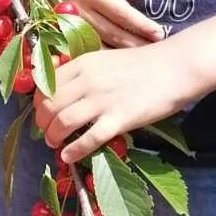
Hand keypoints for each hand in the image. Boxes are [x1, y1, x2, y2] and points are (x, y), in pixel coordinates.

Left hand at [34, 44, 194, 163]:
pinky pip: (88, 138)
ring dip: (53, 136)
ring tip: (55, 144)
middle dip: (42, 123)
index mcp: (83, 63)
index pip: (46, 85)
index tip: (42, 112)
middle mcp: (87, 80)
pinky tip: (68, 156)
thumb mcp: (107, 58)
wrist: (175, 67)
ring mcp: (102, 100)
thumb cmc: (144, 63)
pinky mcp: (119, 119)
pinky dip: (74, 150)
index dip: (39, 103)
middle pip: (50, 105)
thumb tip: (66, 89)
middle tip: (46, 132)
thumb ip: (86, 71)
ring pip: (63, 121)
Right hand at [65, 0, 164, 47]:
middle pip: (115, 33)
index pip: (122, 13)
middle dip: (137, 43)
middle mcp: (82, 13)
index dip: (141, 25)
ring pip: (103, 45)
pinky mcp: (65, 35)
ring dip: (124, 52)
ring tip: (143, 57)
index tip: (158, 32)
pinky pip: (89, 49)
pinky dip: (106, 57)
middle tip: (157, 49)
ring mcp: (72, 27)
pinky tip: (119, 62)